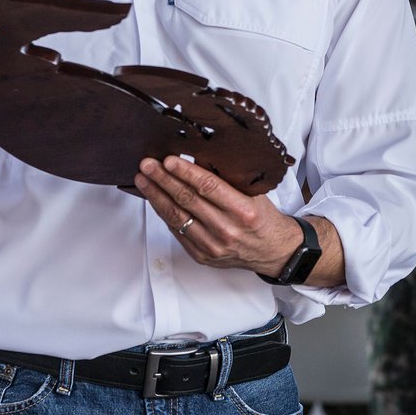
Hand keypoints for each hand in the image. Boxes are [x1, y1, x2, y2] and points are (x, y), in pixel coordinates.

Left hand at [135, 155, 308, 277]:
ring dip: (157, 197)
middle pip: (188, 200)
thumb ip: (228, 179)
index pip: (208, 187)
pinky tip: (156, 200)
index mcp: (243, 210)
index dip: (186, 173)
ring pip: (177, 217)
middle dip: (163, 180)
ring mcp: (213, 245)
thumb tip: (197, 158)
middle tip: (147, 165)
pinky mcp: (202, 256)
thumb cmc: (262, 217)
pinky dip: (165, 214)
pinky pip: (178, 232)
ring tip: (143, 180)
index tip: (168, 160)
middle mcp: (227, 229)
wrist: (272, 250)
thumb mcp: (254, 193)